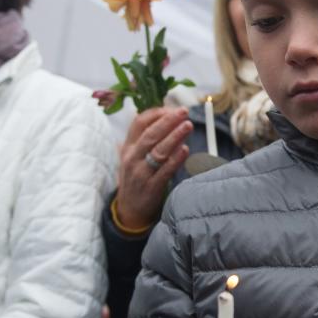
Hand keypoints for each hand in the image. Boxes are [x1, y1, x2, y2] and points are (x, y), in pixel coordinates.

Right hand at [114, 107, 193, 229]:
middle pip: (150, 134)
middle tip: (183, 112)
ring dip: (174, 136)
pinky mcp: (151, 187)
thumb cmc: (137, 177)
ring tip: (188, 126)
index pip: (138, 123)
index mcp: (128, 147)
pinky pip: (164, 171)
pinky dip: (175, 159)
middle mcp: (132, 158)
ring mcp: (140, 173)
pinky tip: (185, 150)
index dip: (156, 113)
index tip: (172, 108)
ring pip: (158, 151)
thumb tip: (167, 117)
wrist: (129, 209)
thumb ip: (147, 138)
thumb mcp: (135, 156)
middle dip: (168, 121)